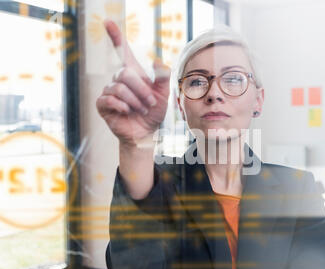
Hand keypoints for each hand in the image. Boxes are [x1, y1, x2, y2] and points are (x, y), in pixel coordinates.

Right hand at [96, 19, 170, 146]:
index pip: (122, 50)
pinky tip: (128, 112)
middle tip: (150, 104)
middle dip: (141, 90)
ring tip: (141, 110)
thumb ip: (162, 78)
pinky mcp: (103, 105)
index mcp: (133, 73)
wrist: (146, 133)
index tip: (108, 22)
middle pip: (125, 73)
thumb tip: (158, 60)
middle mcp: (119, 79)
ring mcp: (109, 91)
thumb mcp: (163, 95)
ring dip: (135, 101)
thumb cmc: (153, 112)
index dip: (116, 36)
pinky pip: (109, 99)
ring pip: (119, 88)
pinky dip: (123, 107)